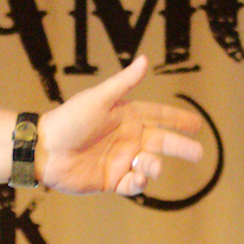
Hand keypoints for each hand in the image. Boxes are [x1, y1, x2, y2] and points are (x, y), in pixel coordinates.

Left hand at [36, 56, 204, 195]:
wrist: (45, 150)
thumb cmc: (68, 120)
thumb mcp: (98, 99)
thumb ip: (124, 83)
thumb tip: (144, 60)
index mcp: (126, 117)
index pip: (159, 116)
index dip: (178, 119)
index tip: (197, 124)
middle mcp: (127, 138)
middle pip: (162, 142)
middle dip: (181, 147)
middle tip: (198, 152)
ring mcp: (120, 160)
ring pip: (150, 164)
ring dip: (155, 166)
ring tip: (149, 166)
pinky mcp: (111, 180)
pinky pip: (133, 183)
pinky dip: (139, 182)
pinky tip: (136, 177)